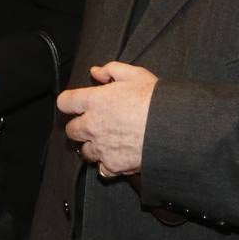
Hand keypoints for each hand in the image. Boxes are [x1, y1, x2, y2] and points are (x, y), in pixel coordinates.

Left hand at [58, 62, 157, 176]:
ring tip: (109, 141)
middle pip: (71, 130)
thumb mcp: (135, 75)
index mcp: (94, 101)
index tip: (77, 104)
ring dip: (93, 146)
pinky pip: (101, 169)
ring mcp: (101, 147)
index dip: (70, 102)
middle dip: (80, 127)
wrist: (173, 128)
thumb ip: (111, 70)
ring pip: (85, 151)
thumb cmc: (155, 100)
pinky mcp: (113, 165)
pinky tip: (118, 156)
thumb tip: (96, 72)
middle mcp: (92, 125)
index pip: (65, 102)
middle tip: (95, 124)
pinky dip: (107, 164)